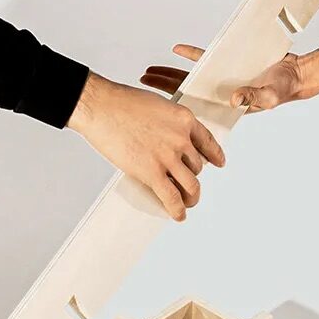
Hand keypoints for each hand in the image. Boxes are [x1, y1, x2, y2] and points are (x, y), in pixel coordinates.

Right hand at [67, 72, 224, 220]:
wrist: (100, 106)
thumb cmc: (121, 104)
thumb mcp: (156, 106)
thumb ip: (167, 125)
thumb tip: (165, 144)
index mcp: (184, 119)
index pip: (207, 141)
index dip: (214, 155)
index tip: (218, 163)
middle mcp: (181, 138)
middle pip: (198, 166)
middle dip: (193, 176)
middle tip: (186, 184)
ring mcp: (168, 157)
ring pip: (192, 185)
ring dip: (191, 197)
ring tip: (187, 202)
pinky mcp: (152, 172)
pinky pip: (172, 198)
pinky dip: (178, 210)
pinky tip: (179, 215)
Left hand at [141, 46, 307, 113]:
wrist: (294, 73)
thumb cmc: (283, 88)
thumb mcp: (268, 94)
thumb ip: (252, 97)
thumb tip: (233, 99)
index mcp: (223, 106)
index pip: (192, 108)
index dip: (173, 108)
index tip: (153, 106)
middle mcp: (217, 95)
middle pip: (183, 92)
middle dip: (162, 87)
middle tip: (140, 82)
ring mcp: (220, 80)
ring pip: (188, 77)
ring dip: (168, 74)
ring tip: (148, 73)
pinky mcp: (226, 64)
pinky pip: (203, 58)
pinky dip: (190, 54)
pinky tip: (175, 49)